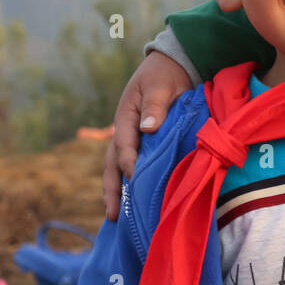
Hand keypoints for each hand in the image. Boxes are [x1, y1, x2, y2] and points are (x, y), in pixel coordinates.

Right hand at [102, 51, 193, 218]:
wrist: (171, 66)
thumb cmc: (164, 75)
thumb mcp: (160, 85)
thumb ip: (154, 105)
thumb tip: (147, 128)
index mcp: (126, 117)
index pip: (124, 145)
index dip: (129, 162)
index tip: (136, 178)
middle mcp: (125, 131)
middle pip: (113, 164)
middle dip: (112, 190)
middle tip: (113, 215)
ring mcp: (132, 139)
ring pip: (118, 169)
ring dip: (117, 192)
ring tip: (116, 218)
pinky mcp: (143, 144)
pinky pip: (133, 166)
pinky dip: (131, 185)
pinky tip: (135, 204)